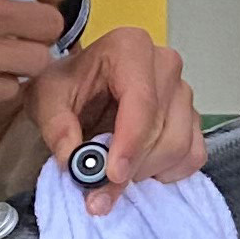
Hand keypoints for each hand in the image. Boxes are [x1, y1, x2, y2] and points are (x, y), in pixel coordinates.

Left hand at [29, 27, 202, 216]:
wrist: (82, 86)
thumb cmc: (67, 86)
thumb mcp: (46, 99)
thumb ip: (56, 127)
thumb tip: (73, 160)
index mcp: (130, 48)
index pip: (141, 101)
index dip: (130, 142)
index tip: (112, 174)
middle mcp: (165, 64)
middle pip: (161, 129)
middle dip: (131, 166)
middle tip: (100, 190)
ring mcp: (183, 91)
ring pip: (179, 147)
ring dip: (145, 172)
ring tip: (114, 173)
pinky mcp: (193, 118)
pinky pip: (193, 155)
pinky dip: (167, 172)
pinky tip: (140, 169)